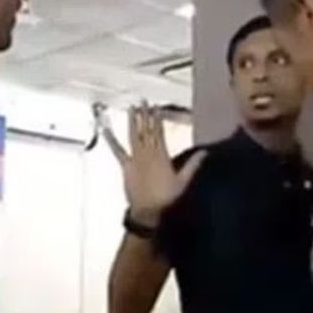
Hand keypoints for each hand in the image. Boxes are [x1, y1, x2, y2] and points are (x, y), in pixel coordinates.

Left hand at [103, 102, 205, 226]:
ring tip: (132, 108)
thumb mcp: (183, 181)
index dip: (157, 118)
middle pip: (146, 130)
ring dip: (133, 121)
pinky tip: (106, 131)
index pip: (158, 132)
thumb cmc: (167, 197)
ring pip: (133, 136)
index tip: (156, 107)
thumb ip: (193, 165)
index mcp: (161, 155)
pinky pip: (118, 152)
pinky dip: (112, 141)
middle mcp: (147, 153)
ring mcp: (135, 159)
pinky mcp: (126, 167)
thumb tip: (205, 152)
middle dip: (145, 115)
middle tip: (143, 101)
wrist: (148, 211)